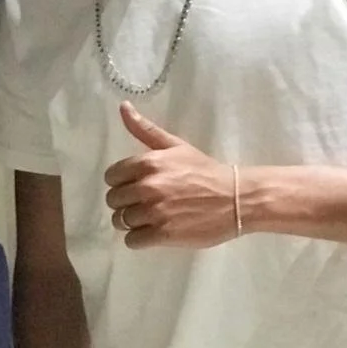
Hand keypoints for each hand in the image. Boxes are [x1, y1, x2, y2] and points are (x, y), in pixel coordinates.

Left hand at [104, 103, 237, 248]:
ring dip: (131, 221)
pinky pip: (132, 241)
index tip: (135, 185)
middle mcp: (148, 187)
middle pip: (113, 200)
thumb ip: (145, 129)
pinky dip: (139, 239)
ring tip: (149, 218)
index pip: (111, 177)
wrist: (235, 198)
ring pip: (121, 221)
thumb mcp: (175, 145)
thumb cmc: (204, 171)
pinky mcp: (163, 234)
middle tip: (144, 203)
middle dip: (125, 202)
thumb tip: (122, 106)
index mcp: (148, 163)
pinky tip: (153, 231)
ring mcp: (155, 212)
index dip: (120, 182)